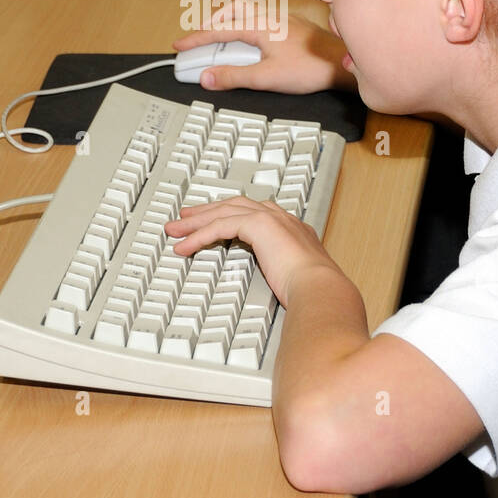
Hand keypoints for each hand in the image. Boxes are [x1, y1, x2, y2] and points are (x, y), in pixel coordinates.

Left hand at [165, 196, 342, 307]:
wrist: (321, 289)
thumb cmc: (314, 292)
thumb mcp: (295, 280)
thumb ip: (283, 274)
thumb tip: (277, 285)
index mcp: (292, 228)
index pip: (254, 213)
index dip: (229, 214)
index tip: (213, 220)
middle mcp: (282, 218)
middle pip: (234, 206)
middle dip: (207, 211)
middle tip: (185, 218)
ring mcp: (271, 218)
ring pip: (224, 212)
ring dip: (196, 222)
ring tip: (175, 230)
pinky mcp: (260, 225)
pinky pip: (220, 226)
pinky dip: (199, 235)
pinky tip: (185, 246)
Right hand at [173, 11, 353, 93]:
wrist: (340, 63)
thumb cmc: (311, 67)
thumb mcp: (265, 77)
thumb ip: (233, 77)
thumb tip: (207, 77)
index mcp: (259, 26)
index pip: (218, 31)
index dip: (196, 39)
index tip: (180, 45)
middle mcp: (269, 17)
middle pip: (231, 11)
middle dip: (212, 23)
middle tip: (199, 38)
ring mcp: (282, 20)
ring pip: (247, 12)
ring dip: (230, 22)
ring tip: (221, 38)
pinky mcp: (292, 26)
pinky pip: (261, 18)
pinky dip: (246, 25)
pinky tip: (251, 40)